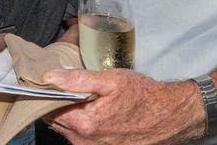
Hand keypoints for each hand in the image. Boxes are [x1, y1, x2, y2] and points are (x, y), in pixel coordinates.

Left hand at [42, 68, 205, 144]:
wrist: (169, 116)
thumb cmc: (143, 96)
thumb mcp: (111, 79)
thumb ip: (77, 79)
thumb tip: (49, 77)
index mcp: (85, 124)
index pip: (48, 110)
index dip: (47, 94)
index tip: (50, 81)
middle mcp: (85, 142)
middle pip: (55, 121)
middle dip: (56, 104)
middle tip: (65, 86)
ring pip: (67, 130)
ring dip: (68, 114)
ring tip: (81, 96)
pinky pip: (81, 137)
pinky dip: (81, 123)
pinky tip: (92, 109)